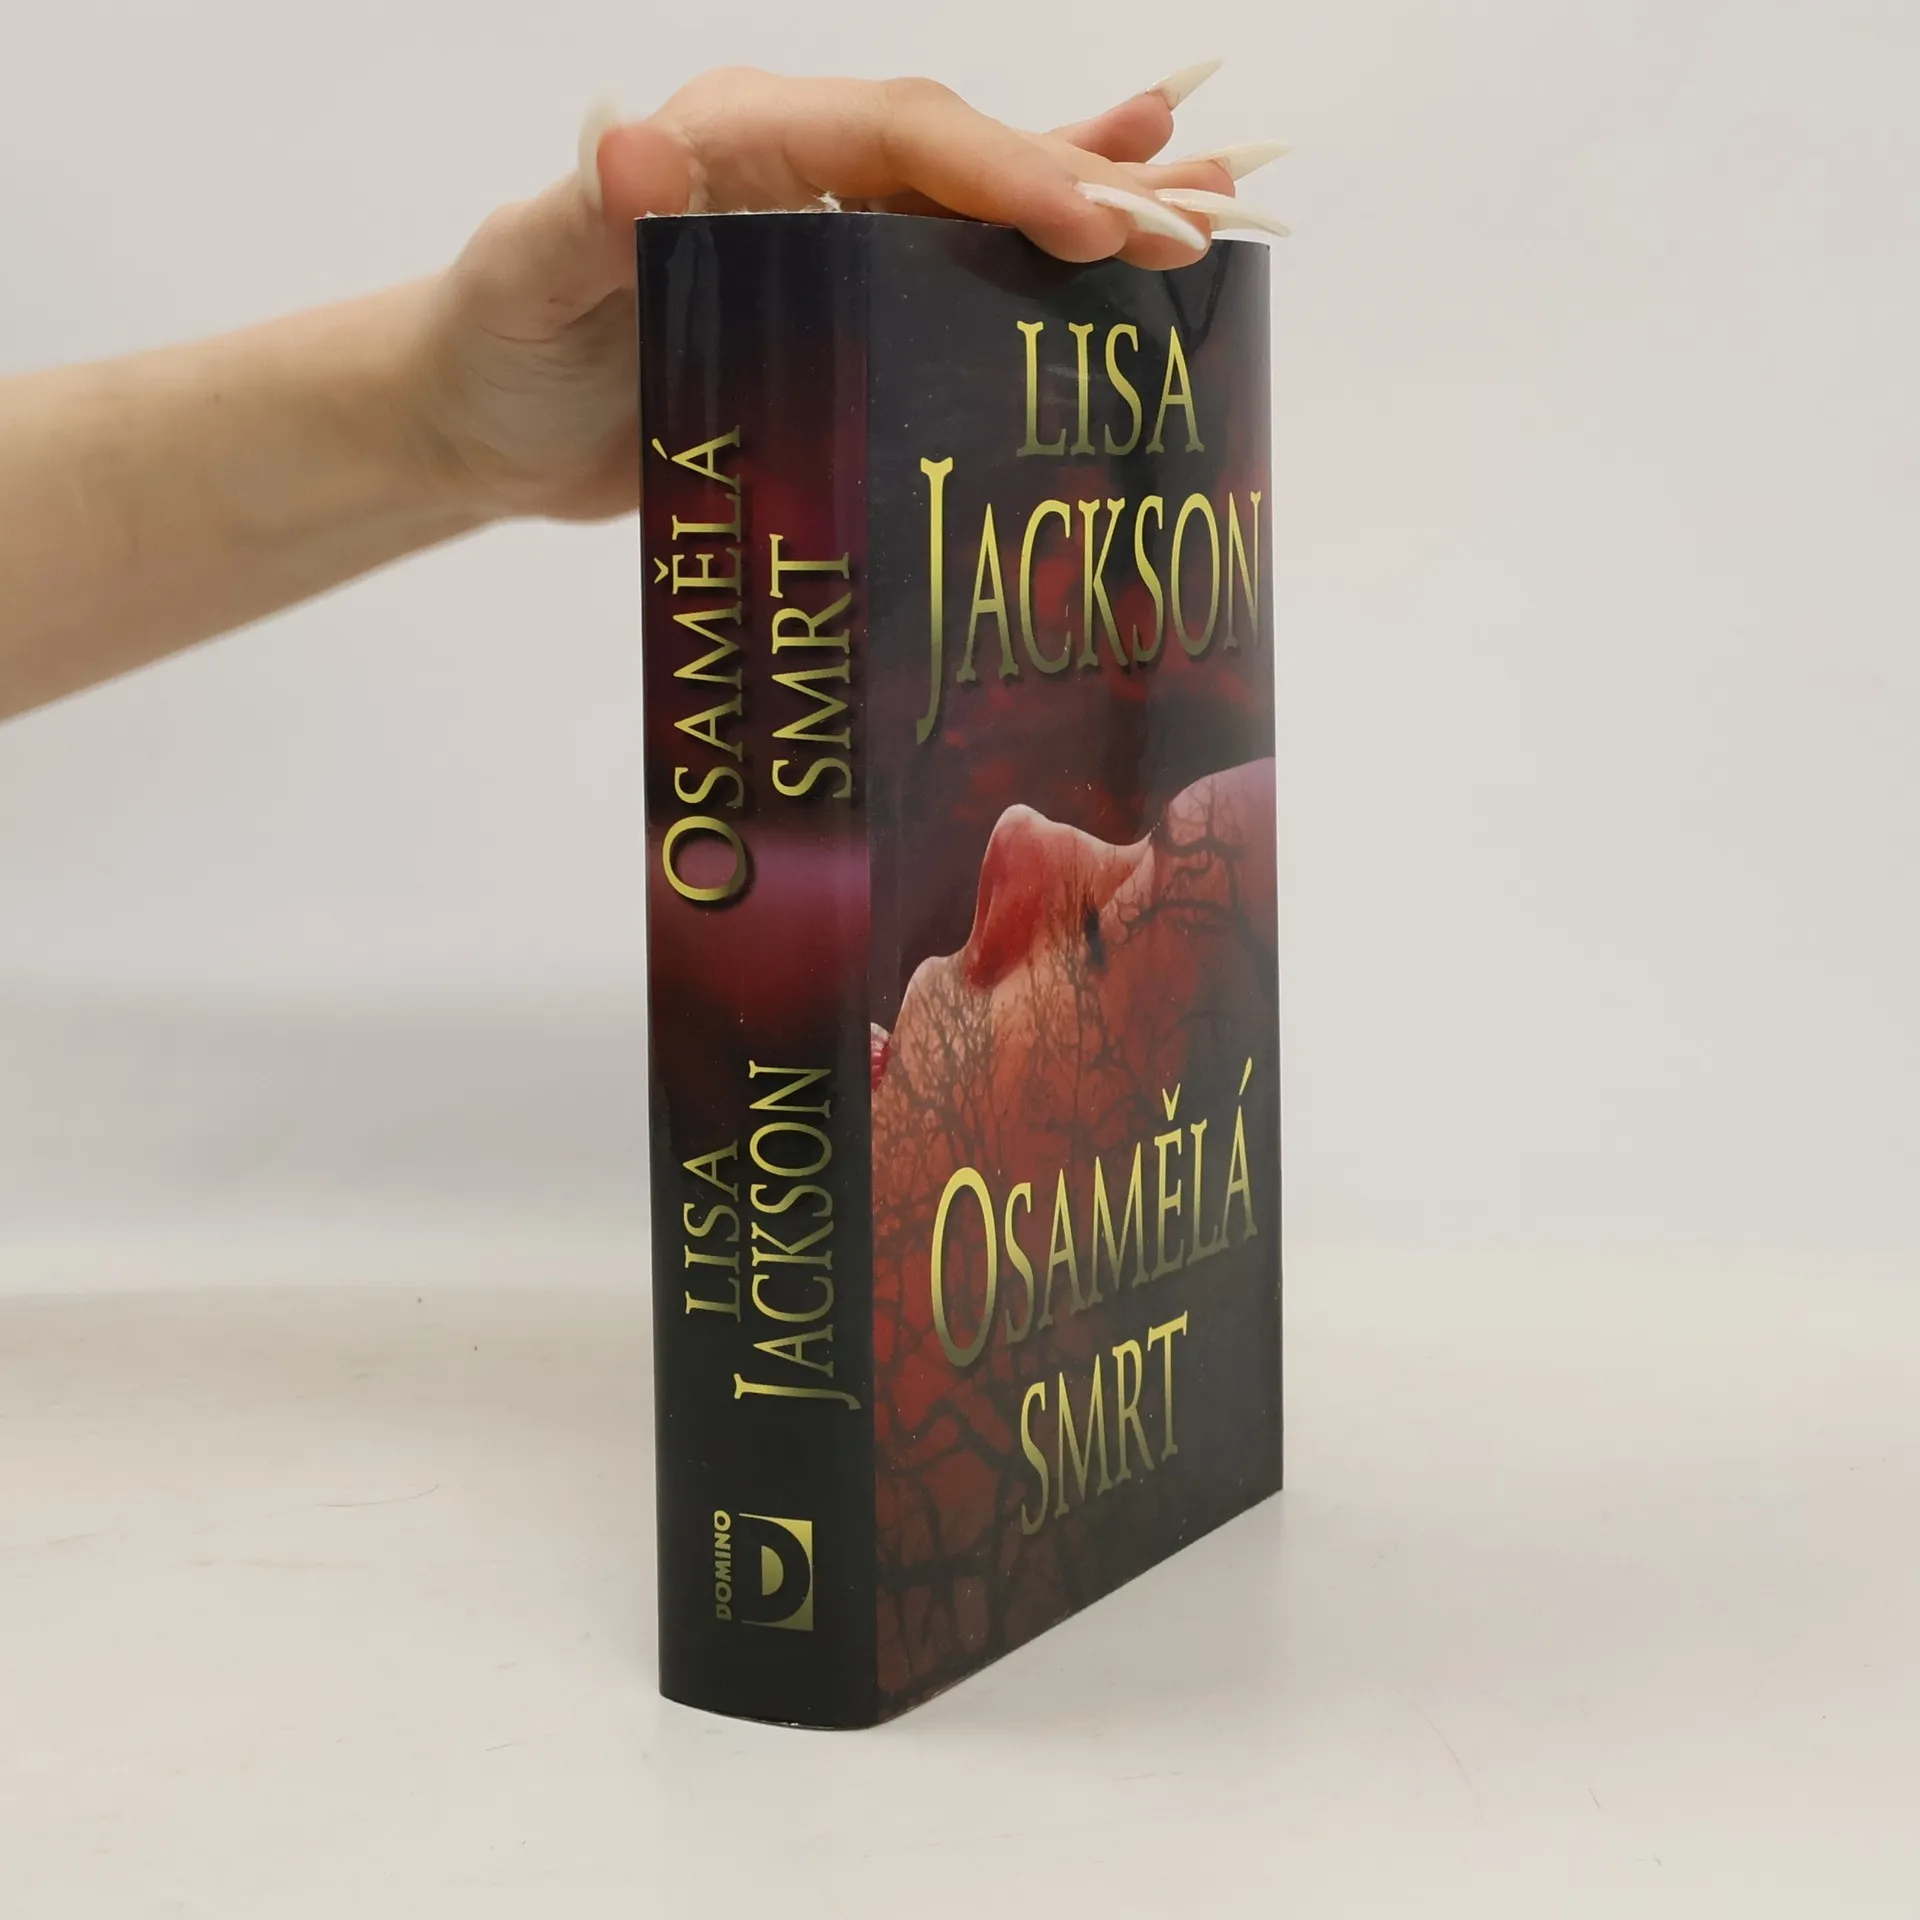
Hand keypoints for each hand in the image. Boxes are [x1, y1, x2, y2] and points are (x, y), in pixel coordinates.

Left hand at [407, 64, 1286, 525]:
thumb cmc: (500, 341)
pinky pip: (955, 267)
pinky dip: (1038, 249)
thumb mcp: (525, 273)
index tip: (1090, 225)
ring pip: (983, 206)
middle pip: (966, 158)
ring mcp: (831, 238)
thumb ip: (580, 217)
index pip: (897, 135)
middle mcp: (804, 171)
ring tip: (1215, 203)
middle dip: (1086, 189)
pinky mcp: (842, 307)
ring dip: (1098, 201)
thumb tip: (635, 147)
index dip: (1000, 170)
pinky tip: (1122, 229)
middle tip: (1199, 226)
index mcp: (743, 140)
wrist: (485, 418)